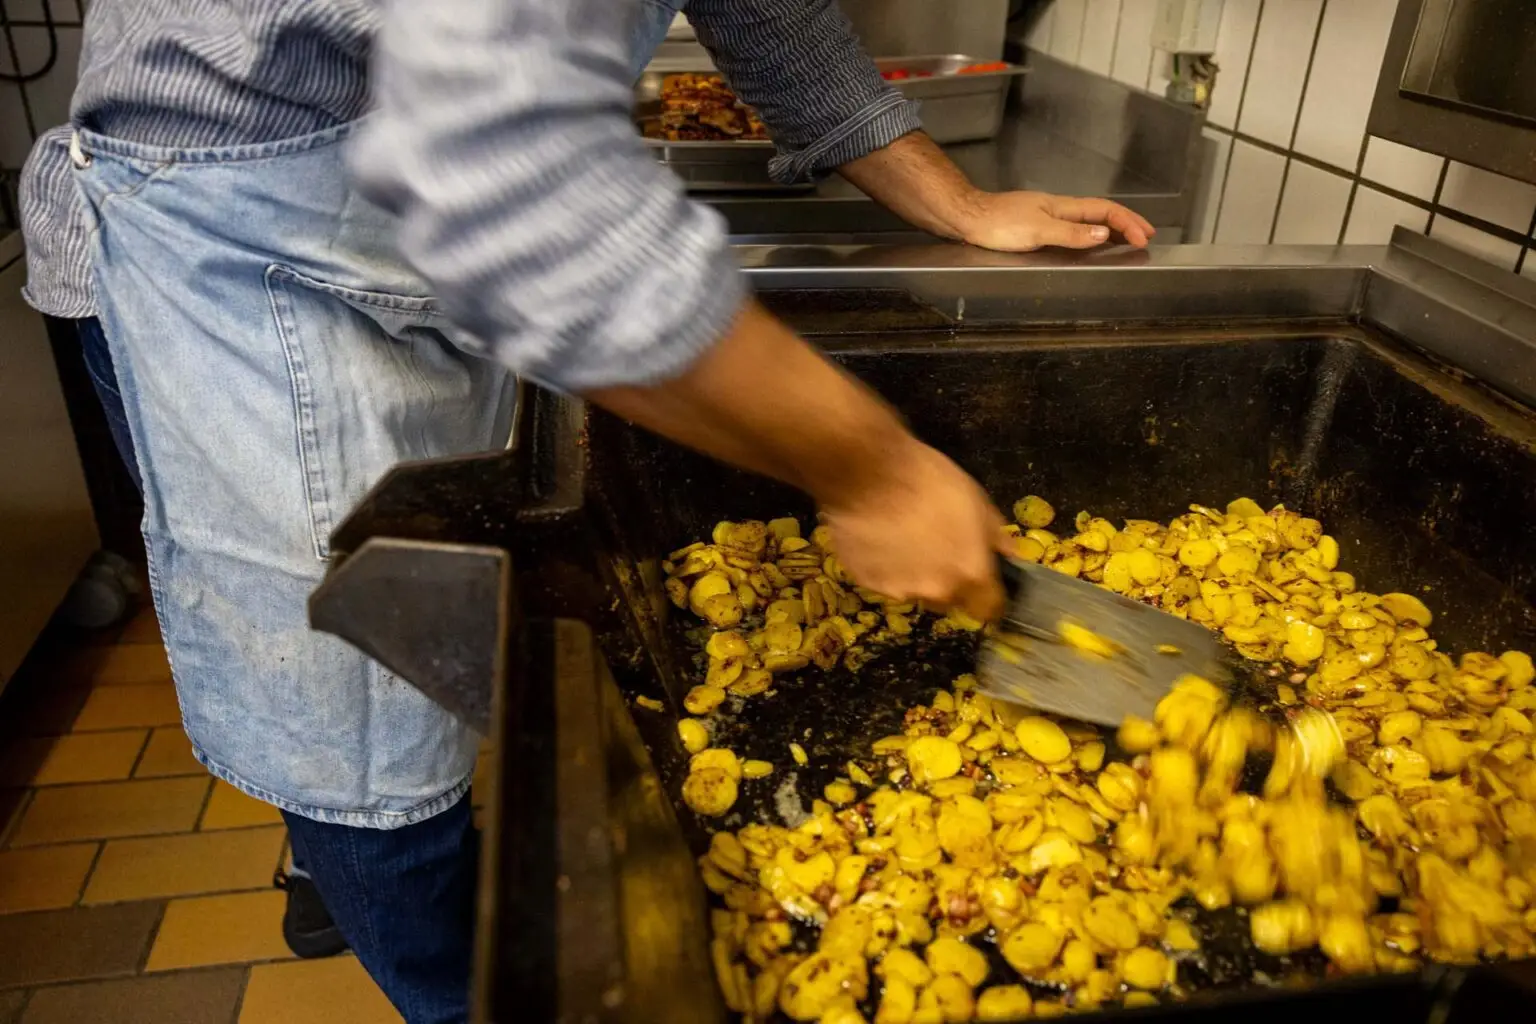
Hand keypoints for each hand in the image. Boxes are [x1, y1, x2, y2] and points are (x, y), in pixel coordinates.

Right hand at [819, 439, 1006, 621]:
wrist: (869, 472)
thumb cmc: (930, 481)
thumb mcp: (977, 499)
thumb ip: (995, 535)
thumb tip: (1009, 553)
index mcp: (971, 573)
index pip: (989, 609)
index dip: (987, 596)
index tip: (982, 582)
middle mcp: (937, 591)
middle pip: (950, 600)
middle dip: (948, 580)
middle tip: (937, 547)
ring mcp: (898, 590)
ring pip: (914, 591)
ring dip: (914, 574)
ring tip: (902, 539)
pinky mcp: (866, 583)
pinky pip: (882, 581)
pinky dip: (884, 567)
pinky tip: (879, 538)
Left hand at [957, 190, 1155, 251]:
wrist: (969, 218)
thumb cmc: (998, 224)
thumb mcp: (1038, 230)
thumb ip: (1071, 233)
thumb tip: (1103, 234)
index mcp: (1063, 207)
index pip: (1105, 211)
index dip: (1127, 223)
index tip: (1143, 238)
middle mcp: (1058, 209)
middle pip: (1101, 213)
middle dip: (1126, 223)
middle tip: (1146, 235)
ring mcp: (1048, 216)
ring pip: (1089, 220)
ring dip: (1111, 229)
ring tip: (1127, 239)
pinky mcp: (1036, 226)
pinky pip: (1074, 228)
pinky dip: (1090, 234)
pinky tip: (1089, 242)